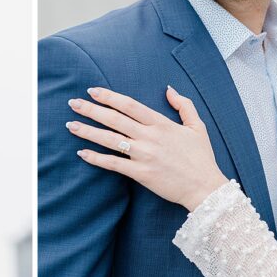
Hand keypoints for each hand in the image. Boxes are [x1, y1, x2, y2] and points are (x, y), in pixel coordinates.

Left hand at [67, 86, 227, 210]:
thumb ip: (184, 105)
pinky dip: (96, 158)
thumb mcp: (198, 126)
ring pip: (110, 139)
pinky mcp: (140, 173)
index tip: (93, 90)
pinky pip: (113, 164)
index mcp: (162, 124)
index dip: (109, 96)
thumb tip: (169, 89)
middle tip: (73, 103)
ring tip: (71, 124)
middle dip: (91, 109)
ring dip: (88, 131)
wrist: (205, 187)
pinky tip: (82, 153)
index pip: (130, 105)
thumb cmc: (202, 158)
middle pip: (114, 119)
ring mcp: (144, 155)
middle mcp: (150, 137)